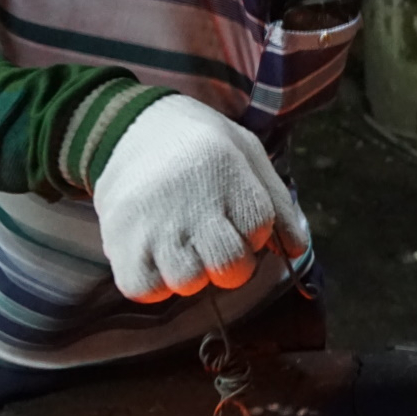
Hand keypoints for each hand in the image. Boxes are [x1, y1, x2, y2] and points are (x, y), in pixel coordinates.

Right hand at [92, 94, 309, 300]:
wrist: (129, 126)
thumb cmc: (199, 145)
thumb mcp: (248, 155)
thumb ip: (279, 204)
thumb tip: (296, 250)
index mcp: (230, 177)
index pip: (258, 233)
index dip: (250, 232)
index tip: (231, 216)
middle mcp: (194, 205)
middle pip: (229, 268)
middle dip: (227, 262)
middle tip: (208, 240)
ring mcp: (155, 227)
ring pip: (188, 283)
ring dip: (188, 273)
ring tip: (177, 245)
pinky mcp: (120, 243)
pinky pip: (145, 288)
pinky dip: (151, 281)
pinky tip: (152, 256)